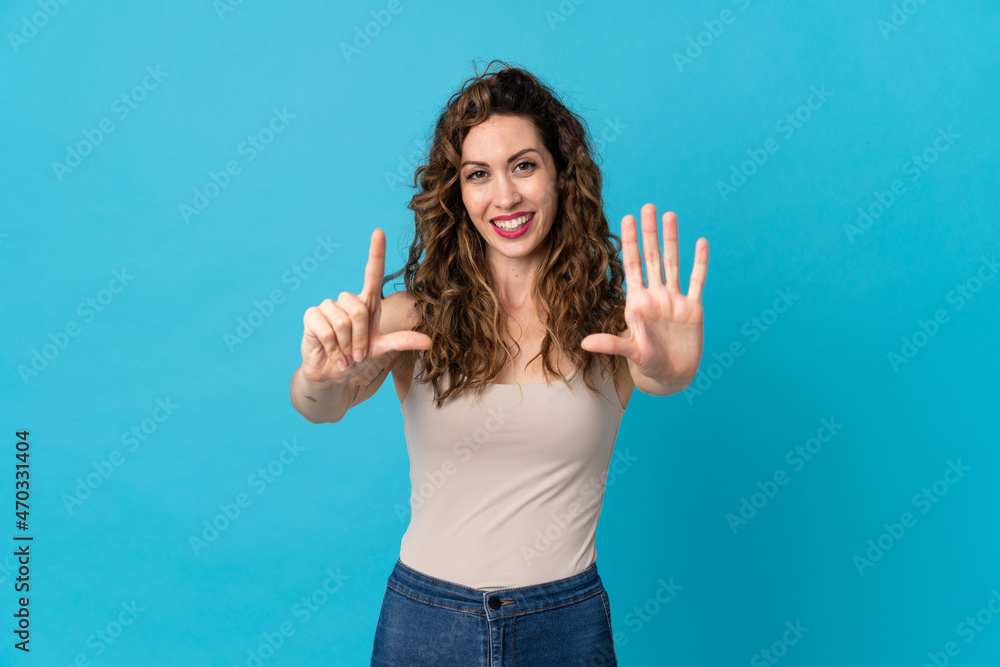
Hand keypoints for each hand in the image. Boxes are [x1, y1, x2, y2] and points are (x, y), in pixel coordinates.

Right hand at [300, 228, 431, 383]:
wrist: (332, 372)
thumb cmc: (357, 356)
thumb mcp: (381, 348)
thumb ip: (402, 341)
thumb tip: (429, 342)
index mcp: (367, 302)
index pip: (372, 273)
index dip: (376, 253)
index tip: (379, 232)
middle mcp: (348, 299)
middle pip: (358, 310)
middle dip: (360, 338)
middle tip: (357, 353)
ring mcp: (328, 306)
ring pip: (342, 321)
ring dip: (346, 345)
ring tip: (344, 353)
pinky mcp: (312, 316)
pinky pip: (325, 329)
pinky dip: (332, 347)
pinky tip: (332, 354)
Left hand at [581, 204, 707, 383]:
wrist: (670, 376)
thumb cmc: (646, 364)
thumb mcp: (629, 352)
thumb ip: (610, 344)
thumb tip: (584, 344)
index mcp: (638, 301)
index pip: (633, 265)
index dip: (631, 242)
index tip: (626, 217)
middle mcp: (656, 295)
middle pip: (652, 257)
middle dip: (649, 233)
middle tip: (648, 206)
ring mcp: (675, 300)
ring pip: (673, 263)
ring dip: (673, 240)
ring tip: (670, 215)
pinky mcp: (693, 309)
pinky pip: (698, 281)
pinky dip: (700, 263)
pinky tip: (701, 243)